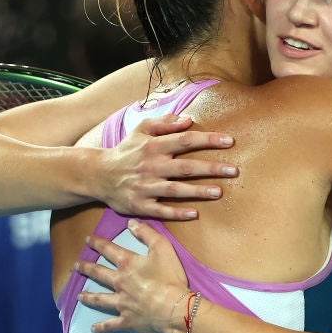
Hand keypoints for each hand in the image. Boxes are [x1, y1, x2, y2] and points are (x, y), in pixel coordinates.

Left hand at [75, 219, 190, 332]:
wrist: (176, 308)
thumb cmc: (170, 277)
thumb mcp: (163, 248)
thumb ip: (147, 233)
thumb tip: (130, 223)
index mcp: (127, 264)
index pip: (109, 250)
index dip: (97, 243)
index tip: (87, 240)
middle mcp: (119, 283)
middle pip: (99, 274)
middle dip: (86, 268)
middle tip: (76, 265)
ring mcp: (121, 303)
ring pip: (100, 299)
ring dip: (88, 296)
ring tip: (79, 295)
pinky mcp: (126, 320)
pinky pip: (111, 324)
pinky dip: (102, 327)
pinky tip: (93, 329)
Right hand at [96, 114, 237, 220]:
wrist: (98, 175)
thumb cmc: (126, 151)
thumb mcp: (141, 130)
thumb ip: (164, 122)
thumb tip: (189, 119)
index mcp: (154, 146)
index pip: (185, 140)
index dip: (208, 140)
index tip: (229, 141)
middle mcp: (151, 166)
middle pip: (185, 167)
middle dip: (211, 168)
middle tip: (233, 170)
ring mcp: (145, 187)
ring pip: (175, 189)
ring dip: (198, 191)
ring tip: (219, 192)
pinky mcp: (140, 205)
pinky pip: (161, 209)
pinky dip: (177, 212)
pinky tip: (194, 213)